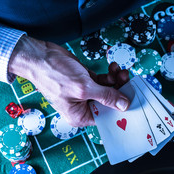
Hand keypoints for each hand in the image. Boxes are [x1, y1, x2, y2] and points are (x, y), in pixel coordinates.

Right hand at [8, 36, 129, 126]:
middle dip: (120, 91)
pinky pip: (104, 81)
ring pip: (109, 90)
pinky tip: (113, 67)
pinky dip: (110, 75)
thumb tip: (124, 105)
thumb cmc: (53, 75)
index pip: (107, 117)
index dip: (121, 109)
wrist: (40, 56)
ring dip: (116, 81)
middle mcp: (84, 107)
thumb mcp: (83, 88)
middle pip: (110, 103)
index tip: (133, 99)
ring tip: (119, 71)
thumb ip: (106, 97)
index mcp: (81, 116)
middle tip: (127, 79)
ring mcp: (86, 93)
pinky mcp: (86, 81)